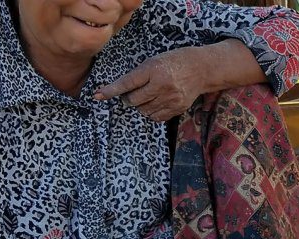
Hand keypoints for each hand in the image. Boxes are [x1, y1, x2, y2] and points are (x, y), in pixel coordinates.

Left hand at [95, 47, 211, 121]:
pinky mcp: (177, 108)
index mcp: (153, 69)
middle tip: (133, 93)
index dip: (111, 90)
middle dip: (129, 98)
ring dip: (140, 105)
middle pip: (133, 100)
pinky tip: (157, 102)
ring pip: (143, 110)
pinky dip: (151, 112)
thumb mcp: (154, 61)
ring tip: (149, 95)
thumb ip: (139, 75)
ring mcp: (170, 98)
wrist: (202, 68)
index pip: (127, 83)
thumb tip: (121, 92)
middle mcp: (162, 85)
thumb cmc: (174, 61)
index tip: (97, 96)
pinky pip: (155, 117)